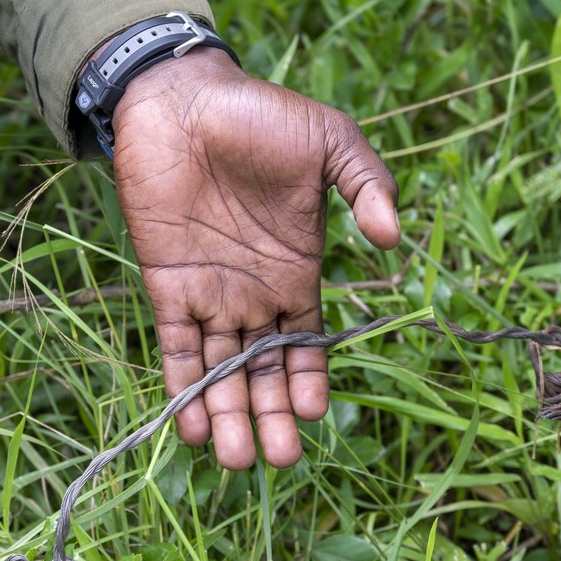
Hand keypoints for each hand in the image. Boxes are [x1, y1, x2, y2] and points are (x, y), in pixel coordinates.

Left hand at [111, 48, 399, 469]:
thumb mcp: (330, 141)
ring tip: (234, 461)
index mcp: (297, 271)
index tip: (311, 417)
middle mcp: (254, 293)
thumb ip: (366, 183)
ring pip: (220, 370)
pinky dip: (180, 384)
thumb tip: (394, 236)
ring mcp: (209, 292)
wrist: (183, 99)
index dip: (308, 381)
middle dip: (269, 418)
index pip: (306, 343)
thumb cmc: (260, 115)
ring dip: (225, 415)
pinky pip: (176, 346)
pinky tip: (187, 424)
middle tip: (277, 462)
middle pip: (263, 370)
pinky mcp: (166, 284)